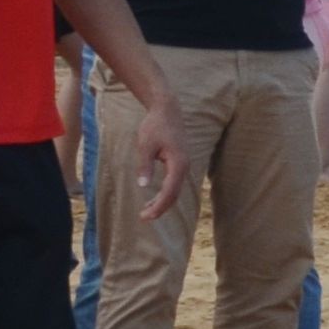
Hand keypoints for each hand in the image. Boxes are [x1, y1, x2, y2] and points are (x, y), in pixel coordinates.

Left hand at [123, 96, 186, 222]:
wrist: (167, 110)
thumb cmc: (155, 126)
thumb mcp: (145, 146)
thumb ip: (145, 166)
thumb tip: (143, 186)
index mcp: (178, 163)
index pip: (170, 191)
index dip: (159, 206)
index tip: (146, 216)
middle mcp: (185, 167)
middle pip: (175, 194)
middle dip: (160, 208)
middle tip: (144, 218)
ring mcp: (184, 165)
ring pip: (175, 190)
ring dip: (162, 202)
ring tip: (147, 211)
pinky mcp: (180, 163)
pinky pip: (175, 183)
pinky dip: (165, 193)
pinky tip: (154, 197)